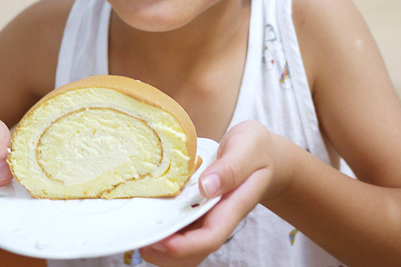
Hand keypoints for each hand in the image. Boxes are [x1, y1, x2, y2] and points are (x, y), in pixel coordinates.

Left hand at [138, 121, 290, 266]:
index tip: (164, 239)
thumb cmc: (257, 150)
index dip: (186, 246)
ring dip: (159, 246)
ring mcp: (206, 216)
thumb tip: (208, 186)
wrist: (263, 155)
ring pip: (183, 247)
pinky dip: (160, 227)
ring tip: (137, 230)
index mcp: (233, 206)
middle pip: (193, 253)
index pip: (210, 238)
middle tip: (139, 236)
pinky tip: (145, 213)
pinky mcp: (196, 210)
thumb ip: (232, 166)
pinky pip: (178, 228)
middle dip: (164, 253)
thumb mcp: (249, 147)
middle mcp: (218, 217)